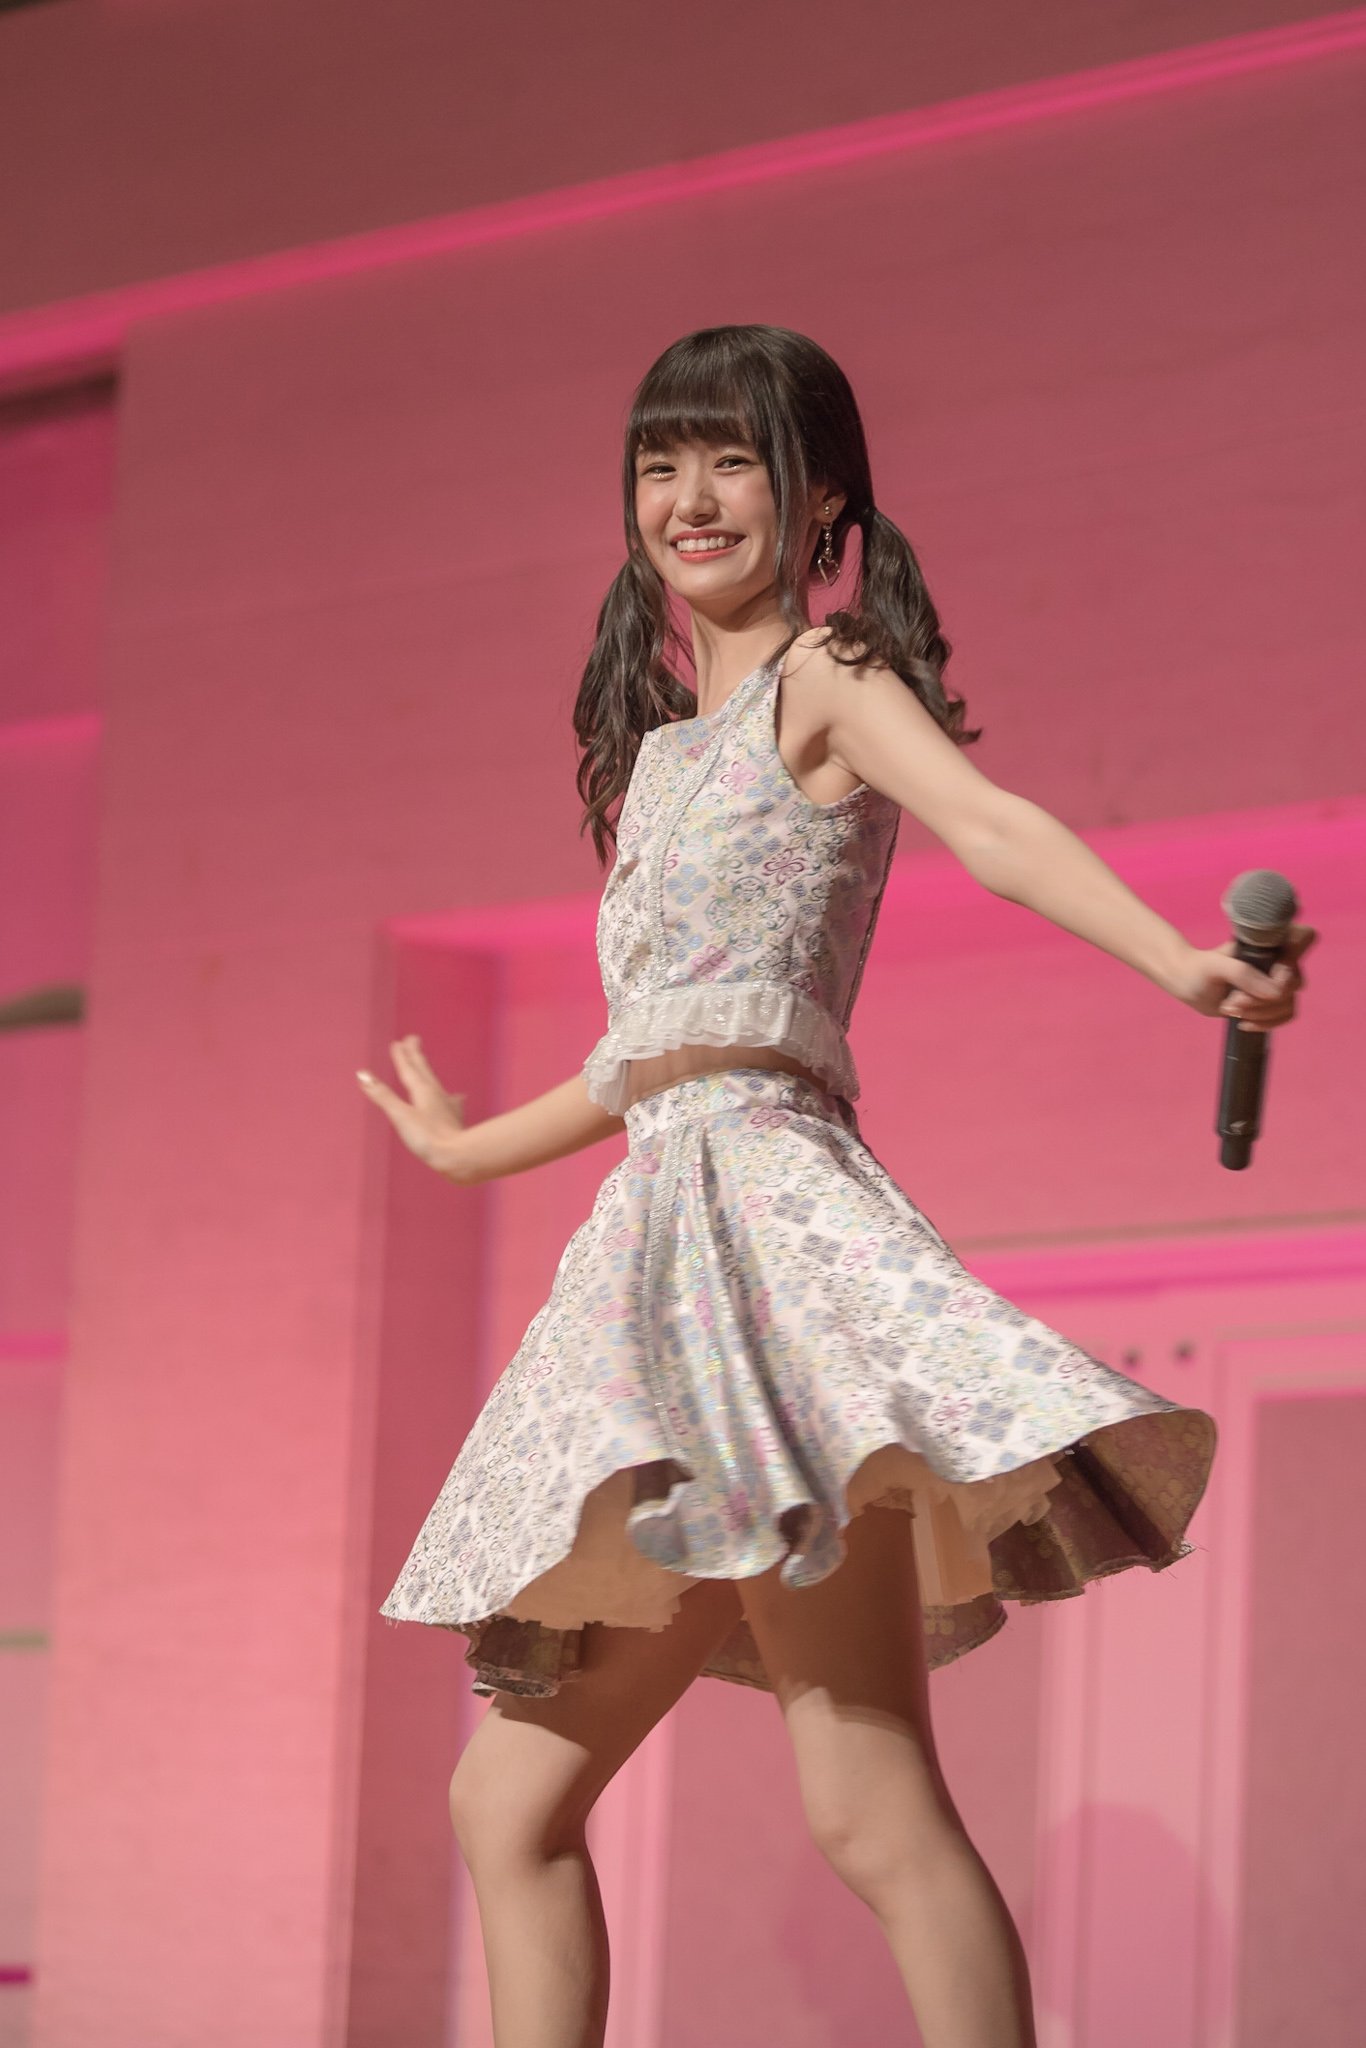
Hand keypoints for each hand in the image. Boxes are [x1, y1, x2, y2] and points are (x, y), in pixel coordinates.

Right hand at [356, 1035, 467, 1172]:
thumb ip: (382, 1095)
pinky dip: (451, 1097)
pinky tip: (459, 1098)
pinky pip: (452, 1103)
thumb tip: (362, 1074)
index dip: (402, 1056)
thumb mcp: (400, 1115)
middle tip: (413, 1039)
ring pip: (436, 1084)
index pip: (409, 1069)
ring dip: (428, 1073)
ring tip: (426, 1065)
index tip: (398, 1042)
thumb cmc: (428, 1138)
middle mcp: (438, 1095)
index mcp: (423, 1091)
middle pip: (424, 1071)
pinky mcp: (454, 1122)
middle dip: (416, 1056)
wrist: (458, 1156)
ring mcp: (448, 1108)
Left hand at [1169, 923, 1316, 1031]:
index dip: (1294, 957)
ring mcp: (1277, 981)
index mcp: (1268, 941)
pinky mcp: (1272, 1000)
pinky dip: (1265, 1023)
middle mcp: (1278, 959)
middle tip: (1232, 1001)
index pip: (1305, 937)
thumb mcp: (1215, 967)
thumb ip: (1243, 974)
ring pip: (1289, 1003)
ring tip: (1231, 1009)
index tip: (1268, 973)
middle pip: (1294, 983)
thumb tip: (1276, 992)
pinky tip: (1243, 1023)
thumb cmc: (1198, 968)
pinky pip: (1285, 1015)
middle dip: (1261, 999)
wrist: (1187, 983)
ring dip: (1260, 1013)